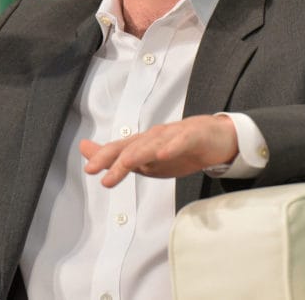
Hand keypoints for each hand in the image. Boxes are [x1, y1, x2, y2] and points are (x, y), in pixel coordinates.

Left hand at [79, 114, 237, 187]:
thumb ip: (118, 159)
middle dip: (114, 157)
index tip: (88, 169)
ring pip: (153, 143)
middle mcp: (155, 137)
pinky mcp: (194, 135)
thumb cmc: (180, 150)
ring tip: (125, 163)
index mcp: (144, 144)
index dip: (103, 158)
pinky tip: (164, 155)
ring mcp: (174, 135)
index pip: (120, 150)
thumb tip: (87, 155)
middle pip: (132, 147)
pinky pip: (182, 141)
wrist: (217, 139)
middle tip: (98, 169)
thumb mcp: (147, 161)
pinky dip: (172, 147)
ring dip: (138, 153)